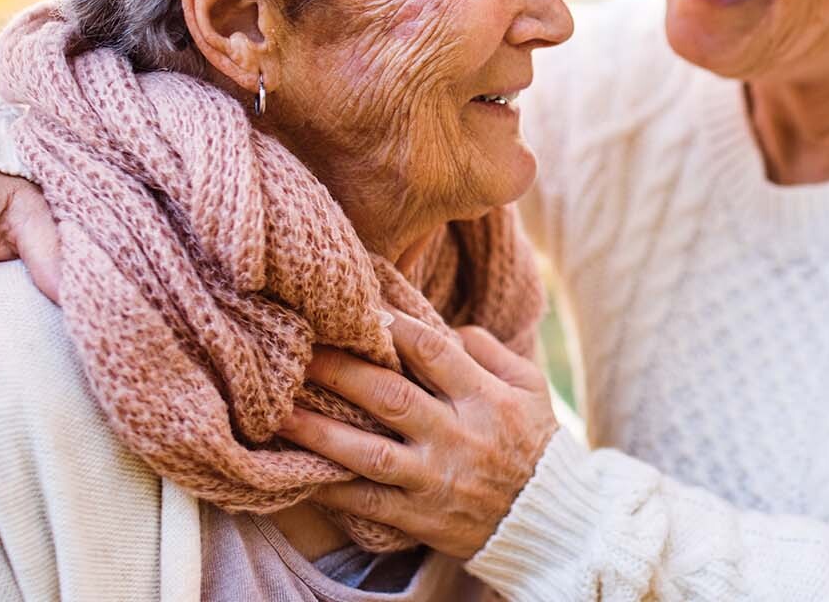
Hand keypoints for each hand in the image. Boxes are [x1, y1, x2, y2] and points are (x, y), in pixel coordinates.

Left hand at [279, 310, 558, 560]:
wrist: (548, 519)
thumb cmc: (537, 444)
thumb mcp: (531, 388)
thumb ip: (491, 351)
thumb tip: (447, 325)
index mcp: (485, 397)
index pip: (432, 350)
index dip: (391, 326)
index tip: (356, 309)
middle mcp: (458, 435)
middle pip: (390, 396)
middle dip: (340, 371)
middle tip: (299, 352)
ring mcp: (436, 478)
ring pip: (369, 453)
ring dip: (320, 432)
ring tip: (279, 414)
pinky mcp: (421, 517)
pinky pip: (368, 503)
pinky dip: (332, 489)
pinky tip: (298, 473)